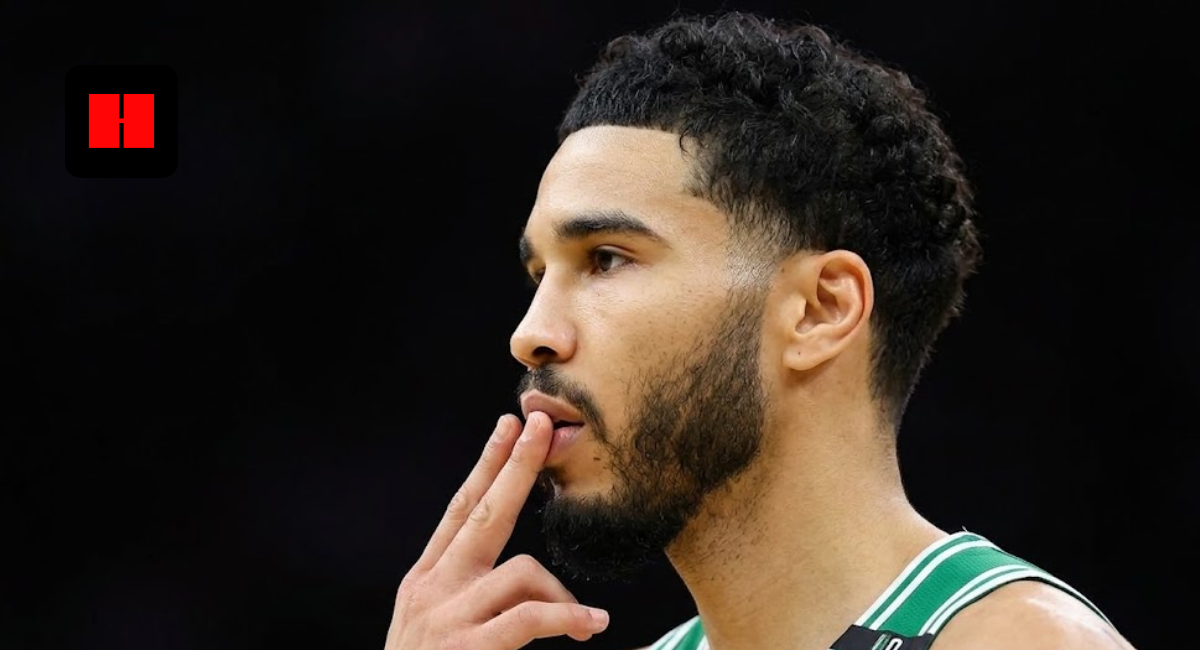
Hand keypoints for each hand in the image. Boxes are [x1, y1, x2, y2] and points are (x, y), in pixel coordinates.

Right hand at [384, 412, 609, 648]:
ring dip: (561, 595)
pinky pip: (528, 617)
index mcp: (425, 582)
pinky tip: (590, 625)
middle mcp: (430, 590)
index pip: (460, 511)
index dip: (486, 466)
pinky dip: (566, 618)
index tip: (507, 426)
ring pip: (521, 570)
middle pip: (482, 513)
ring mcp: (445, 618)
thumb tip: (527, 577)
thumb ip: (470, 598)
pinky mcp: (464, 648)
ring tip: (582, 623)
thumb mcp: (438, 632)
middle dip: (515, 465)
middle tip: (540, 426)